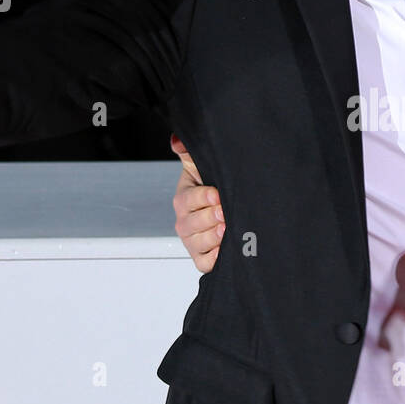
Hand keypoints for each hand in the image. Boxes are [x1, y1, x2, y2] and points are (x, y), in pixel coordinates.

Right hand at [171, 134, 224, 271]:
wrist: (224, 209)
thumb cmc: (212, 187)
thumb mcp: (200, 167)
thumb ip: (188, 152)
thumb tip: (177, 140)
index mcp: (183, 199)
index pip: (188, 199)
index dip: (203, 197)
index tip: (217, 194)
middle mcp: (184, 222)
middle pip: (192, 224)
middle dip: (210, 218)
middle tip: (225, 213)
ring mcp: (192, 242)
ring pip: (199, 243)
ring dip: (214, 238)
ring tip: (227, 230)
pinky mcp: (202, 258)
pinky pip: (205, 263)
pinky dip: (215, 259)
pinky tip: (225, 250)